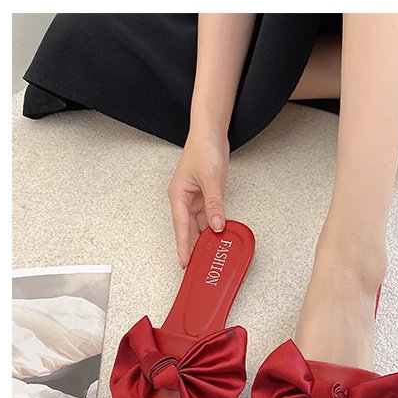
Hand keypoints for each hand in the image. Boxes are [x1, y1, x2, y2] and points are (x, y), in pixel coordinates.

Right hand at [167, 129, 228, 267]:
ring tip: (211, 253)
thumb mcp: (211, 179)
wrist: (211, 132)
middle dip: (194, 246)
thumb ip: (214, 204)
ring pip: (200, 223)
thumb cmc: (203, 149)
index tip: (184, 263)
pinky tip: (220, 233)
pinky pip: (209, 214)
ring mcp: (196, 197)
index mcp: (178, 195)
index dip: (183, 246)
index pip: (181, 227)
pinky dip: (214, 223)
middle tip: (200, 265)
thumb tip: (217, 225)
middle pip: (189, 228)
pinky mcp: (206, 194)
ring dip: (206, 235)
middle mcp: (185, 199)